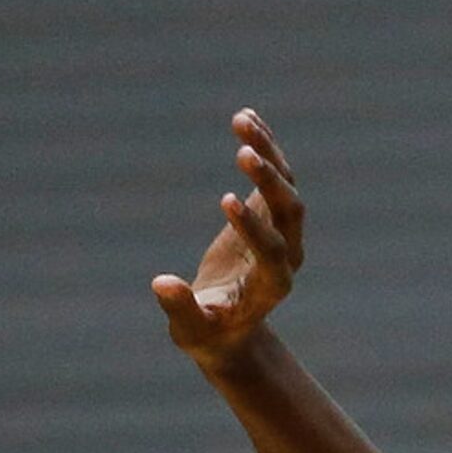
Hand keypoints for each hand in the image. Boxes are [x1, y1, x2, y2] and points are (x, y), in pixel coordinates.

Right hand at [151, 109, 304, 371]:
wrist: (229, 328)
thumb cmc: (208, 334)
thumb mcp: (192, 331)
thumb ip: (181, 309)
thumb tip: (161, 283)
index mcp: (271, 287)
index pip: (272, 252)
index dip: (253, 228)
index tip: (227, 201)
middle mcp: (286, 256)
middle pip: (289, 214)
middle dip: (269, 183)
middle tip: (243, 152)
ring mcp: (282, 233)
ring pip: (285, 187)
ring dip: (267, 154)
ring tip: (241, 121)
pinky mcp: (269, 214)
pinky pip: (274, 176)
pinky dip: (262, 147)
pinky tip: (245, 117)